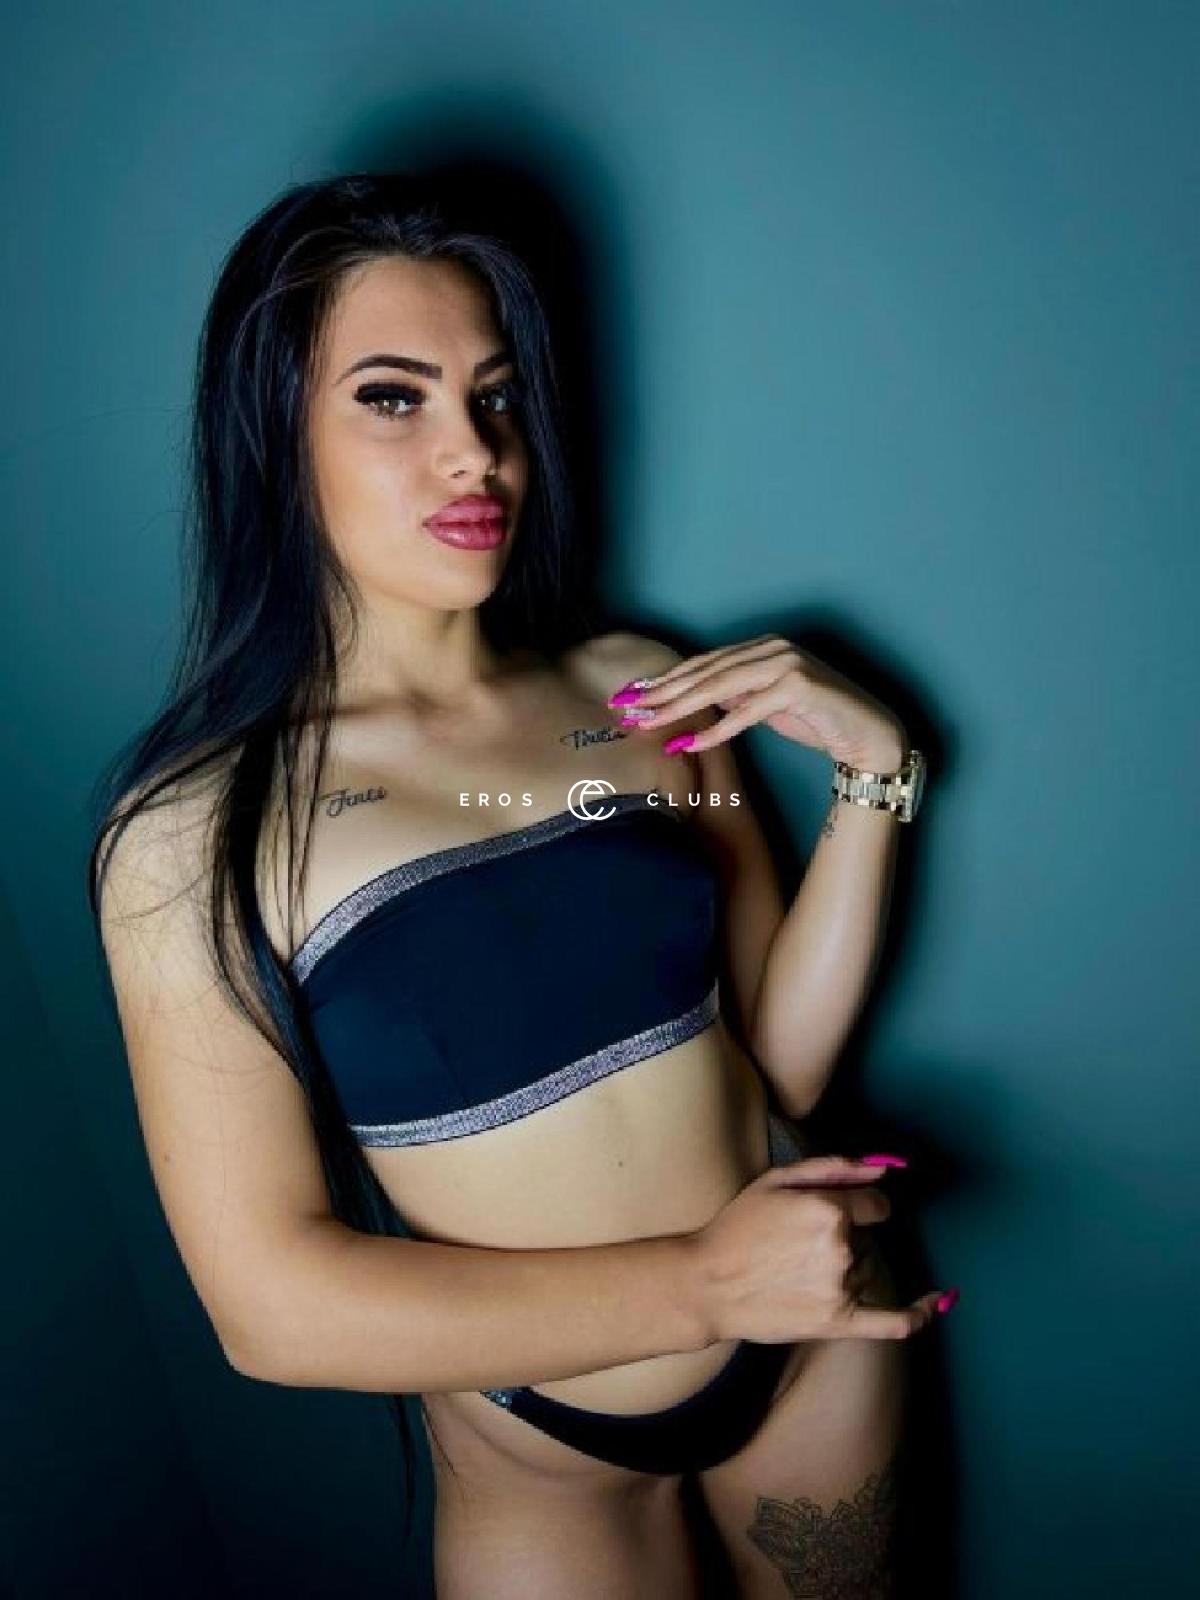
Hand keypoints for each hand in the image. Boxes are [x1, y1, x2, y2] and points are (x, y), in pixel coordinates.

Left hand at [608, 634, 905, 771]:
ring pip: (719, 686)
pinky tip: (692, 742)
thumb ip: (735, 699)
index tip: (634, 695)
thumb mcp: (767, 708)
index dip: (667, 679)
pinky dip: (719, 729)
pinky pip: (748, 711)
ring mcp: (786, 663)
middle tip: (627, 708)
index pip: (704, 663)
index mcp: (762, 647)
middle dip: (662, 691)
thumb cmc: (819, 720)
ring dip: (680, 707)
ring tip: (649, 723)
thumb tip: (695, 704)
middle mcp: (772, 647)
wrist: (867, 735)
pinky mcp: (799, 686)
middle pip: (705, 672)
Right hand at [688, 1154, 946, 1344]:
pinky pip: (895, 1323)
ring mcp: (842, 1289)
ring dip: (848, 1269)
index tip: (845, 1212)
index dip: (862, 1206)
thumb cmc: (736, 1227)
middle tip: (798, 1247)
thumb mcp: (775, 1181)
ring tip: (799, 1273)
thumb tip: (882, 1166)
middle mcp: (841, 1248)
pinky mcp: (839, 1323)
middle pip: (868, 1239)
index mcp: (828, 1210)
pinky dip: (920, 1313)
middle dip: (844, 1238)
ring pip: (867, 1272)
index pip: (876, 1205)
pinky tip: (940, 1301)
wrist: (706, 1284)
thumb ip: (833, 1168)